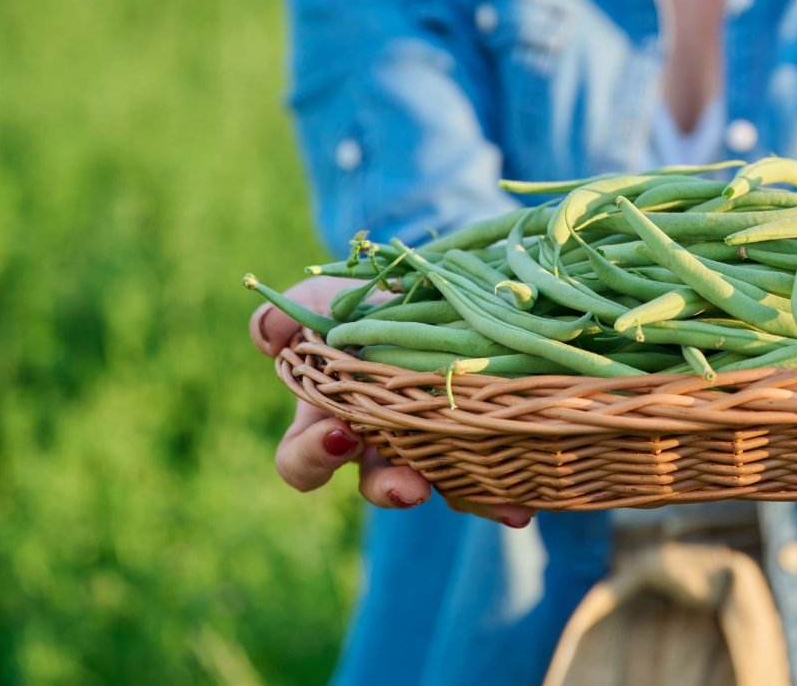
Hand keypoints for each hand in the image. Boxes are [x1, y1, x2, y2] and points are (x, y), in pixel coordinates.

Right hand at [250, 276, 535, 527]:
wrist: (433, 290)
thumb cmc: (361, 304)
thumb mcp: (325, 298)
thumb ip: (292, 312)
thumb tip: (269, 338)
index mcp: (328, 421)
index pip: (300, 461)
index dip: (313, 456)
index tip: (339, 434)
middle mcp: (378, 446)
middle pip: (376, 485)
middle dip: (392, 489)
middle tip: (410, 487)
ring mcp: (430, 446)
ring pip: (443, 486)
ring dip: (466, 499)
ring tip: (498, 507)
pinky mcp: (477, 439)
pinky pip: (490, 474)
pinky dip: (508, 489)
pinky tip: (527, 500)